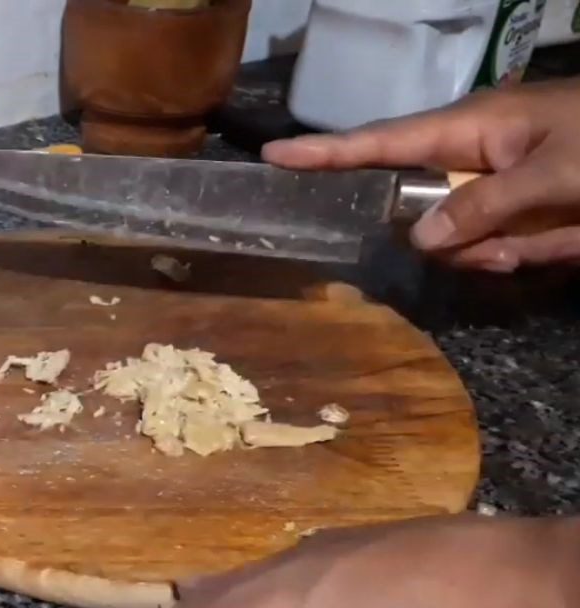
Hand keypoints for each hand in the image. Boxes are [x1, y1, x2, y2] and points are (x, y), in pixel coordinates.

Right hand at [263, 79, 579, 272]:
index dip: (326, 152)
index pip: (380, 142)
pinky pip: (481, 254)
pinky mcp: (504, 221)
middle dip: (450, 237)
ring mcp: (485, 193)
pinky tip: (548, 244)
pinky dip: (509, 258)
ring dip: (489, 252)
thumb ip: (482, 205)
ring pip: (449, 242)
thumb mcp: (554, 171)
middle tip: (509, 236)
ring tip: (543, 236)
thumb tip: (420, 240)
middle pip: (413, 209)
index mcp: (468, 129)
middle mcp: (466, 160)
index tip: (276, 157)